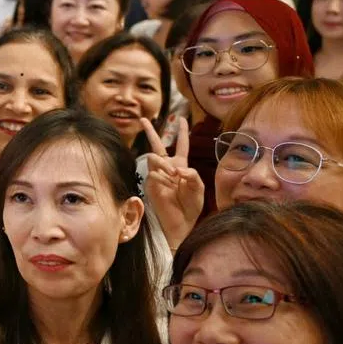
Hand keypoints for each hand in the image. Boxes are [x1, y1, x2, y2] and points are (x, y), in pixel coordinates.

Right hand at [141, 117, 203, 249]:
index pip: (182, 145)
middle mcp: (167, 168)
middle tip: (143, 119)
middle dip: (150, 132)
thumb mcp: (199, 189)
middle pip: (157, 145)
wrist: (180, 224)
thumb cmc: (190, 207)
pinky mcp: (150, 184)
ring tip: (173, 174)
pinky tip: (169, 182)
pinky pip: (153, 173)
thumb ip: (193, 175)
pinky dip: (162, 175)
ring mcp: (157, 175)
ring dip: (164, 163)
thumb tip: (178, 169)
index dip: (181, 132)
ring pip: (154, 157)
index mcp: (181, 166)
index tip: (182, 119)